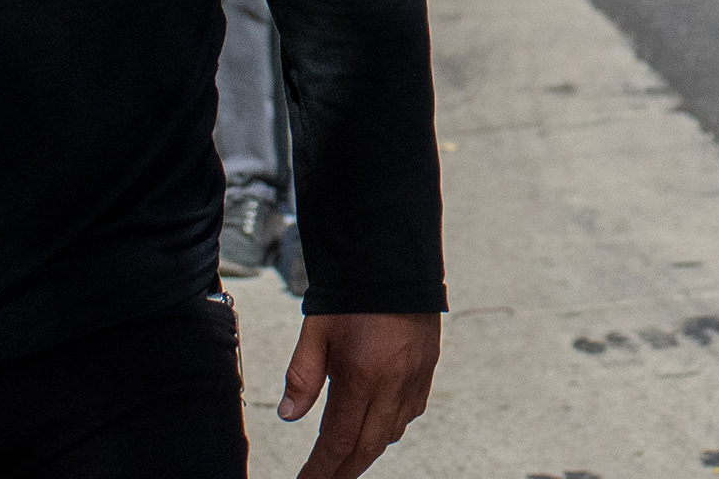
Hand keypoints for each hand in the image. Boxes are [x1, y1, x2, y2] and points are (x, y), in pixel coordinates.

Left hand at [282, 311, 439, 477]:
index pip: (339, 441)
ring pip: (392, 432)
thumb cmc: (352, 296)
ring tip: (346, 452)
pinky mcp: (429, 366)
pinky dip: (392, 424)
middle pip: (368, 447)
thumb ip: (302, 377)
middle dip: (345, 471)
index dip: (321, 470)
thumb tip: (290, 416)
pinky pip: (412, 411)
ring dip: (367, 448)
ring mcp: (416, 376)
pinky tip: (377, 419)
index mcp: (363, 375)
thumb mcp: (315, 333)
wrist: (394, 259)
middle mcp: (394, 382)